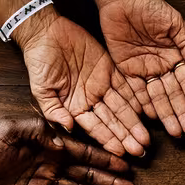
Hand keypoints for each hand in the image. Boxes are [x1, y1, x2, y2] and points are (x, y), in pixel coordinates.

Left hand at [0, 116, 135, 184]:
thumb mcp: (9, 130)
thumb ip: (37, 131)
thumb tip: (63, 141)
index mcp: (48, 145)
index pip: (83, 153)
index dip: (105, 160)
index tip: (126, 167)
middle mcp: (50, 164)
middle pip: (86, 175)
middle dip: (109, 183)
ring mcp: (42, 182)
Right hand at [17, 10, 149, 157]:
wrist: (45, 32)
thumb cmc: (39, 61)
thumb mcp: (41, 89)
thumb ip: (53, 110)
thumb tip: (68, 128)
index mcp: (75, 108)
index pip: (95, 128)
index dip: (108, 140)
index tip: (121, 152)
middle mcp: (91, 100)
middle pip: (112, 121)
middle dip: (126, 137)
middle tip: (141, 151)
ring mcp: (102, 85)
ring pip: (122, 107)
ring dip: (134, 123)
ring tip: (146, 139)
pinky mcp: (110, 69)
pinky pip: (126, 86)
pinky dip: (136, 98)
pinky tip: (146, 111)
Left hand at [97, 0, 184, 137]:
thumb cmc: (150, 5)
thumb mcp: (174, 22)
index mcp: (175, 56)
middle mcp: (162, 67)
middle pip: (173, 95)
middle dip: (181, 113)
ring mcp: (144, 70)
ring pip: (156, 97)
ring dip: (166, 114)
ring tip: (175, 132)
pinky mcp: (126, 70)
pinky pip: (135, 91)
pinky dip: (143, 104)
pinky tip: (152, 118)